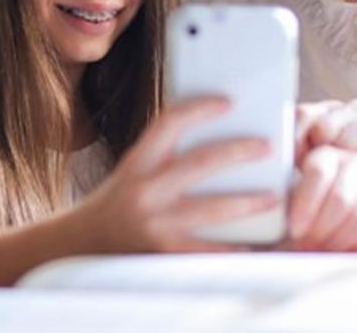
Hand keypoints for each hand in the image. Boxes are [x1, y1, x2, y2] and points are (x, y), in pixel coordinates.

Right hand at [75, 97, 280, 252]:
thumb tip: (217, 136)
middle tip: (267, 147)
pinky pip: (209, 250)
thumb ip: (166, 156)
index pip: (168, 123)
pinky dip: (235, 247)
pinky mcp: (165, 254)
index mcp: (137, 163)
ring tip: (273, 196)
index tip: (228, 102)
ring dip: (248, 202)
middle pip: (199, 163)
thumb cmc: (119, 203)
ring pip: (211, 209)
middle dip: (238, 152)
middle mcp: (144, 191)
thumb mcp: (134, 171)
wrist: (83, 246)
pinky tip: (256, 244)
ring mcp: (155, 224)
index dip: (199, 109)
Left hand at [284, 146, 356, 251]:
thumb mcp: (287, 194)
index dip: (306, 204)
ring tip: (322, 251)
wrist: (336, 216)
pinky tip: (346, 253)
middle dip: (321, 229)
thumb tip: (269, 199)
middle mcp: (354, 162)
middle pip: (340, 197)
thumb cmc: (305, 208)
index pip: (319, 171)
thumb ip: (280, 191)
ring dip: (338, 241)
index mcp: (325, 154)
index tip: (295, 229)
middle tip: (307, 245)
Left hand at [296, 100, 356, 229]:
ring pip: (344, 144)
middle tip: (326, 183)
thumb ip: (301, 159)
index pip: (301, 115)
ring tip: (351, 185)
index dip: (293, 142)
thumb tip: (271, 162)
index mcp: (331, 111)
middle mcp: (354, 108)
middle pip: (321, 128)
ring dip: (345, 172)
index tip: (293, 168)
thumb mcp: (324, 171)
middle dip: (320, 159)